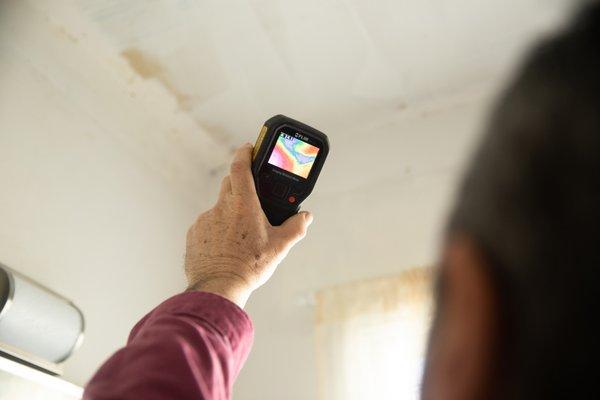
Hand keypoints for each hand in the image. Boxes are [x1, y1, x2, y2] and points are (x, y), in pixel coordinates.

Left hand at [184, 143, 313, 307]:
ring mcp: (204, 220)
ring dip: (230, 213)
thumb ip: (296, 227)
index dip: (244, 153)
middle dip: (240, 183)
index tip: (248, 147)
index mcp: (243, 204)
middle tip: (252, 194)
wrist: (219, 287)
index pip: (240, 167)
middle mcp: (221, 207)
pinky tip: (226, 246)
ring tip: (241, 234)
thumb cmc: (250, 266)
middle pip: (229, 183)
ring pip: (219, 207)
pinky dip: (217, 229)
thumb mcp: (280, 247)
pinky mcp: (194, 233)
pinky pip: (207, 224)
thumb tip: (306, 217)